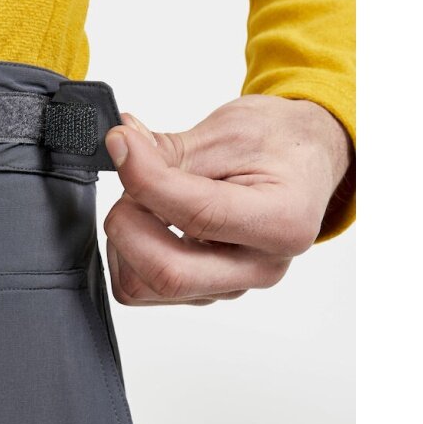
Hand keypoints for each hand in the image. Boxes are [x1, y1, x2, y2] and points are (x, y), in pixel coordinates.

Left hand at [102, 94, 353, 305]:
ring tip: (143, 200)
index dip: (144, 178)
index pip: (196, 214)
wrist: (302, 160)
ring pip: (144, 288)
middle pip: (167, 274)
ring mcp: (231, 285)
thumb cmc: (276, 144)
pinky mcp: (205, 291)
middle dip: (128, 225)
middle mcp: (260, 266)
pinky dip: (128, 254)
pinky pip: (143, 289)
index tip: (121, 144)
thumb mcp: (228, 132)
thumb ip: (167, 149)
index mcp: (281, 221)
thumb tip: (120, 148)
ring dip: (124, 241)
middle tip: (128, 184)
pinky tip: (149, 220)